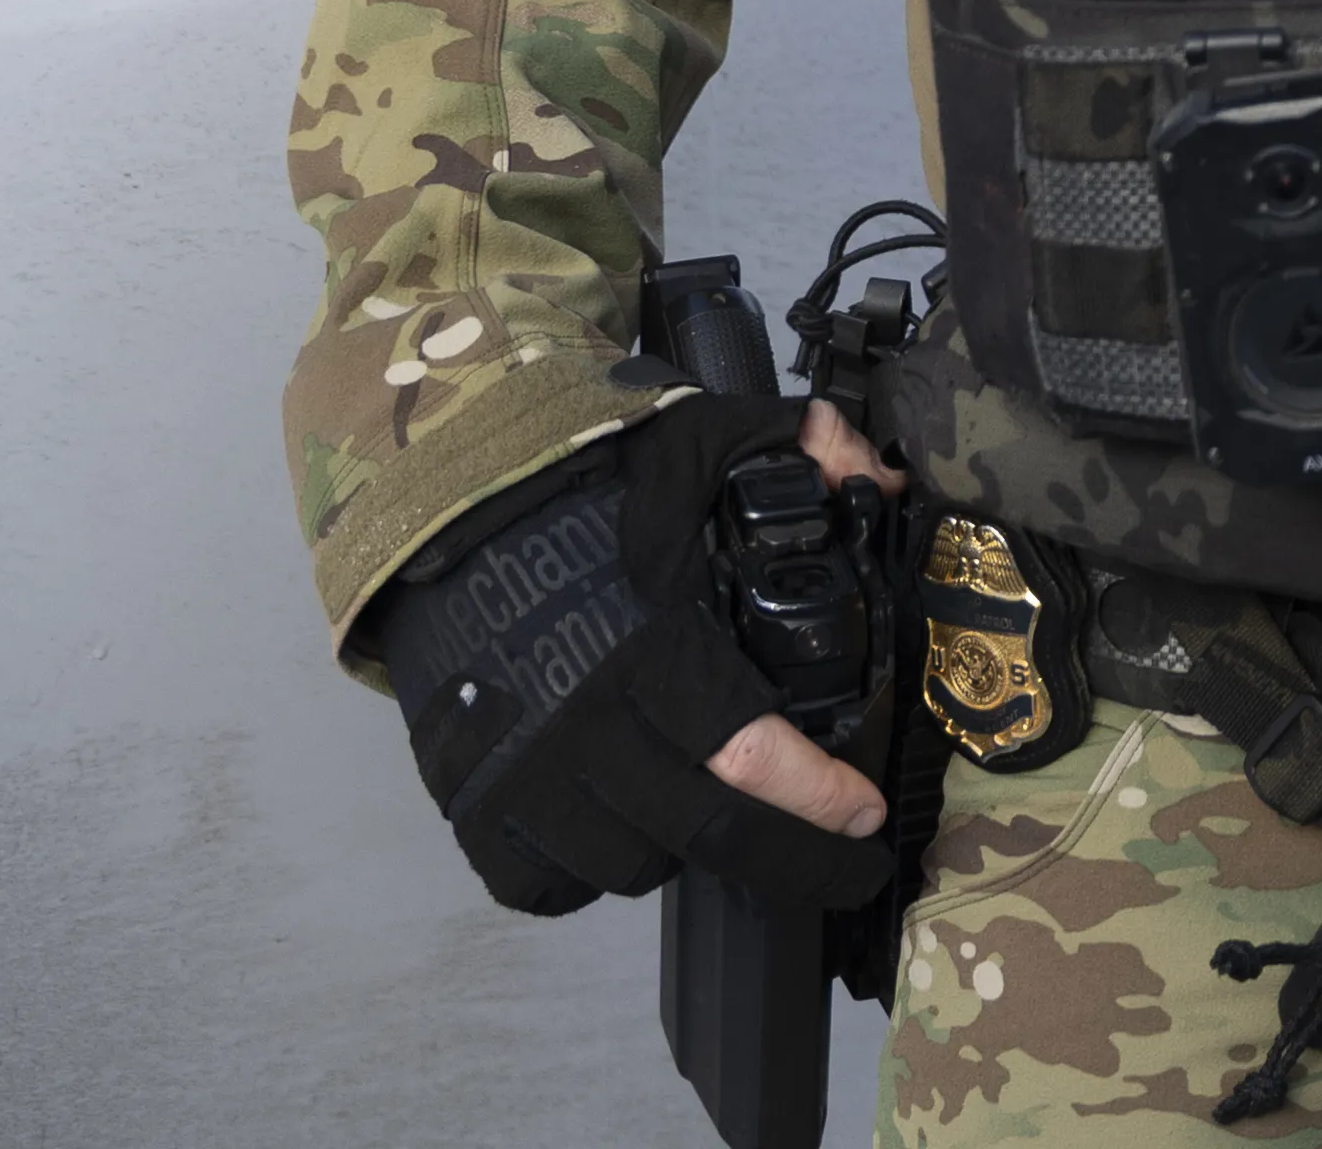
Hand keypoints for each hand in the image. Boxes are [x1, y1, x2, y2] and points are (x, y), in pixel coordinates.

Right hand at [368, 397, 897, 916]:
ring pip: (628, 866)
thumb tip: (884, 483)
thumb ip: (804, 449)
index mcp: (649, 648)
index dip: (818, 798)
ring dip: (686, 852)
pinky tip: (623, 833)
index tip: (866, 816)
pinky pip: (541, 882)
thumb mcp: (703, 439)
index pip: (750, 754)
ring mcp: (518, 773)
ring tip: (719, 813)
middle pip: (704, 834)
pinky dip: (587, 875)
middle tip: (843, 867)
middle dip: (791, 861)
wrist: (437, 508)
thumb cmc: (575, 484)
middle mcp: (584, 725)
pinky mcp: (466, 798)